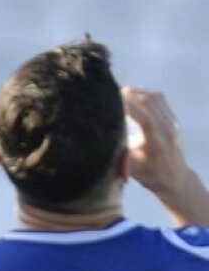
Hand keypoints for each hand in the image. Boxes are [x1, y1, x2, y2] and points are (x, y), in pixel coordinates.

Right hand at [122, 87, 208, 223]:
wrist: (174, 178)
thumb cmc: (148, 175)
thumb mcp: (130, 168)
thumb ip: (118, 152)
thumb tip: (97, 140)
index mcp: (157, 143)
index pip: (144, 117)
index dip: (127, 106)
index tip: (109, 100)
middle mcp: (167, 130)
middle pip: (149, 102)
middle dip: (129, 95)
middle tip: (110, 95)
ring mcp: (172, 122)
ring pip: (154, 97)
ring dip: (136, 92)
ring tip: (119, 94)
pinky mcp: (173, 118)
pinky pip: (159, 99)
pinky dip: (144, 93)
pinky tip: (133, 95)